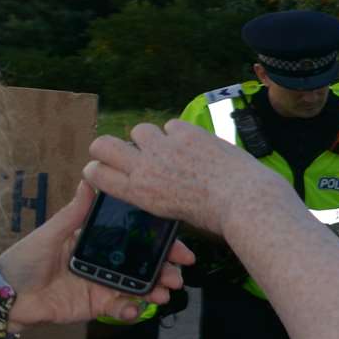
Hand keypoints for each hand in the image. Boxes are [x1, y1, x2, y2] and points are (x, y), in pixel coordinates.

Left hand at [0, 181, 195, 327]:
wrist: (4, 297)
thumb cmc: (23, 260)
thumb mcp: (50, 233)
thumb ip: (74, 212)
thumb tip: (90, 180)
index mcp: (96, 242)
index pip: (134, 240)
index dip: (158, 243)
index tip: (178, 247)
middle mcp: (104, 263)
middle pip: (142, 265)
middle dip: (164, 270)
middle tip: (178, 275)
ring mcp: (101, 285)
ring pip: (137, 287)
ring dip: (155, 290)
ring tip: (165, 293)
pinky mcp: (95, 307)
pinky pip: (120, 309)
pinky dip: (132, 310)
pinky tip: (137, 308)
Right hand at [84, 121, 301, 237]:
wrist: (243, 198)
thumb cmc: (213, 213)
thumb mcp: (172, 210)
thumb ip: (153, 192)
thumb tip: (148, 179)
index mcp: (139, 192)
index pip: (96, 174)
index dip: (95, 168)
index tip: (101, 167)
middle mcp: (145, 167)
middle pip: (102, 145)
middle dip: (104, 146)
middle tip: (119, 149)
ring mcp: (165, 147)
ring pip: (139, 130)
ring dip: (149, 138)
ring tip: (166, 148)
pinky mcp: (187, 133)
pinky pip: (171, 125)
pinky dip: (179, 133)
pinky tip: (193, 144)